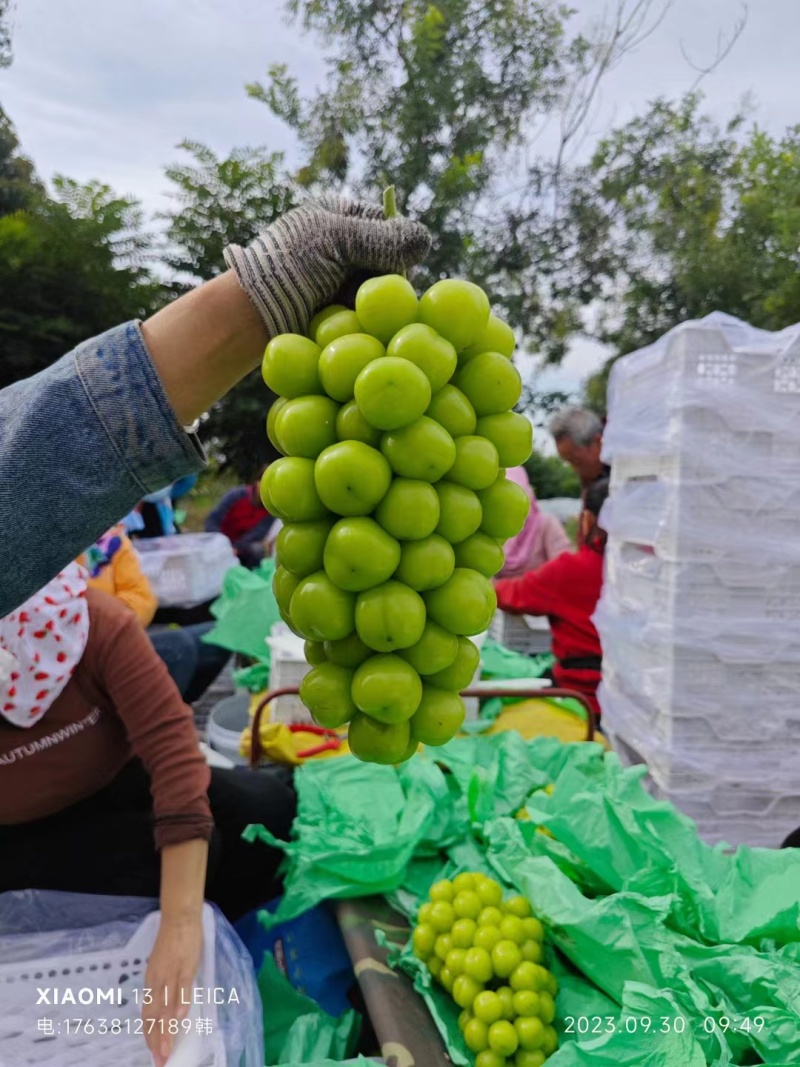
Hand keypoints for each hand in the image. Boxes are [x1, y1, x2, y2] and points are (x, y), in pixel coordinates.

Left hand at [143, 913, 202, 1066]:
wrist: (179, 916)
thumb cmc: (172, 941)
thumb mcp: (162, 966)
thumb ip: (163, 987)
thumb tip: (167, 1009)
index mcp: (151, 981)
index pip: (147, 1014)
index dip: (150, 1035)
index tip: (154, 1054)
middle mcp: (157, 980)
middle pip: (155, 1015)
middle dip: (157, 1040)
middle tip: (160, 1060)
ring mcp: (172, 972)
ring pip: (167, 1005)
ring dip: (167, 1029)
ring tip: (167, 1049)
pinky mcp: (186, 964)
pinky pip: (183, 985)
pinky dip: (182, 1001)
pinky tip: (182, 1016)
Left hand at [223, 195, 430, 337]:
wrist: (255, 311)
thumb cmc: (290, 264)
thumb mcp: (339, 239)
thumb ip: (384, 238)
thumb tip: (426, 240)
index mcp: (338, 215)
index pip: (388, 223)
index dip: (396, 242)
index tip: (393, 260)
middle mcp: (341, 243)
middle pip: (388, 258)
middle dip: (385, 274)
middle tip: (369, 286)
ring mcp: (339, 277)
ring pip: (381, 287)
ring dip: (374, 298)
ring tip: (354, 305)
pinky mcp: (338, 307)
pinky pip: (367, 309)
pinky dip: (365, 316)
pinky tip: (353, 320)